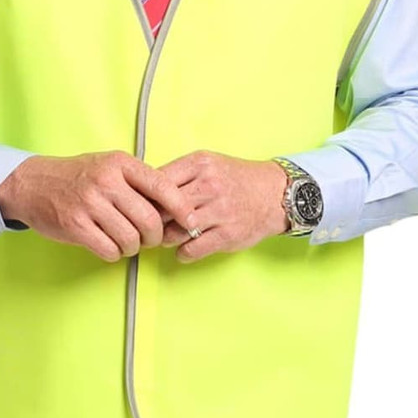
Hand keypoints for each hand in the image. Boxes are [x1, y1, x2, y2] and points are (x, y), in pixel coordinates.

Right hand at [0, 152, 198, 262]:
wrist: (33, 183)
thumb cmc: (78, 176)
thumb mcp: (109, 165)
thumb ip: (137, 181)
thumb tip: (174, 207)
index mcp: (120, 164)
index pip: (162, 186)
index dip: (182, 208)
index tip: (192, 222)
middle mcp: (106, 181)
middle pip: (149, 219)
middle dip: (155, 236)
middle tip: (150, 239)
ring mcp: (89, 203)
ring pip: (131, 238)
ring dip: (133, 247)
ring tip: (127, 242)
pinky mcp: (75, 225)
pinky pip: (109, 250)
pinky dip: (114, 253)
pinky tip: (109, 245)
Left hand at [156, 150, 286, 261]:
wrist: (274, 193)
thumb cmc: (235, 179)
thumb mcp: (207, 164)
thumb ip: (178, 174)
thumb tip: (143, 191)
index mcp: (199, 164)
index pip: (157, 182)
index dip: (145, 197)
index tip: (142, 206)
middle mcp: (209, 186)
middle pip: (162, 208)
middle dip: (153, 220)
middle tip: (151, 226)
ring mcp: (219, 211)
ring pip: (173, 231)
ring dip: (166, 239)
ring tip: (169, 237)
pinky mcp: (227, 234)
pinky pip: (191, 249)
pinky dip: (182, 253)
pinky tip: (184, 249)